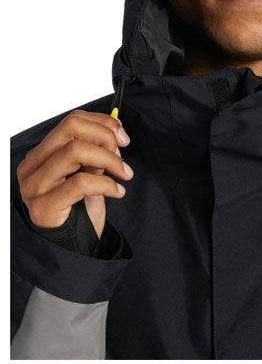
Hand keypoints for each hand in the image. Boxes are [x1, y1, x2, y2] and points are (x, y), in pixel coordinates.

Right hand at [17, 110, 133, 238]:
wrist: (72, 246)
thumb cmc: (79, 207)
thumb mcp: (89, 171)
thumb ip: (96, 150)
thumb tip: (116, 129)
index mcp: (42, 153)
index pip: (72, 120)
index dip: (103, 123)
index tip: (123, 136)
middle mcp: (32, 166)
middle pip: (71, 128)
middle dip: (105, 136)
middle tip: (122, 154)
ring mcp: (35, 186)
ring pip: (74, 150)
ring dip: (108, 159)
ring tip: (123, 173)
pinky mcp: (44, 207)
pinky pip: (80, 183)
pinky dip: (106, 184)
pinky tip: (117, 191)